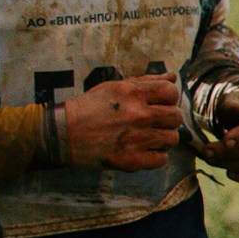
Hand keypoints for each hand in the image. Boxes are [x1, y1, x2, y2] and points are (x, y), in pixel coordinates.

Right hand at [59, 74, 181, 172]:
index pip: (171, 91)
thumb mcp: (113, 87)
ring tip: (145, 136)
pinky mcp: (132, 160)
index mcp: (131, 93)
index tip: (158, 103)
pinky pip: (162, 159)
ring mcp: (136, 138)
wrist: (63, 133)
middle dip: (167, 118)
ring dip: (162, 137)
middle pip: (176, 117)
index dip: (168, 97)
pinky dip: (155, 155)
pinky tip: (141, 149)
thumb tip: (172, 77)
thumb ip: (145, 82)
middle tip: (152, 121)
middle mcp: (137, 115)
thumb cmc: (89, 107)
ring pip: (172, 138)